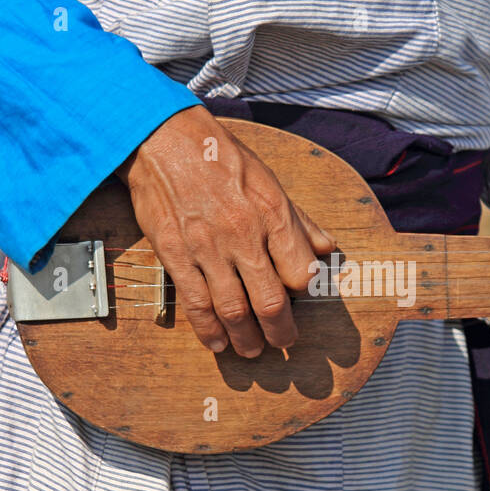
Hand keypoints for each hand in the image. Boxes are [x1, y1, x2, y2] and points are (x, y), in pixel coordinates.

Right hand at [116, 107, 334, 356]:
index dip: (304, 292)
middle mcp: (242, 235)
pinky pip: (195, 303)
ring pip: (233, 310)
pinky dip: (208, 330)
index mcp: (271, 214)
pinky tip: (217, 343)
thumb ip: (299, 221)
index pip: (300, 273)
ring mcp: (207, 248)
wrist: (163, 140)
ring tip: (252, 350)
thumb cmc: (220, 158)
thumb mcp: (269, 181)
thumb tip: (326, 249)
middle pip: (270, 301)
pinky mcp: (175, 255)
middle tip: (283, 343)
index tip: (299, 297)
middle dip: (281, 331)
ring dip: (246, 339)